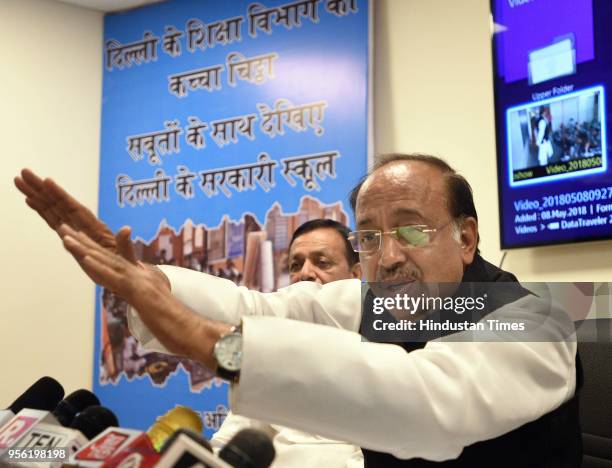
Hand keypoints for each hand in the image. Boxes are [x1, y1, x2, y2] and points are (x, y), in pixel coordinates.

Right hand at [14, 169, 135, 262]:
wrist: (121, 273)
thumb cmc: (124, 264)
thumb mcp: (126, 254)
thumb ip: (124, 243)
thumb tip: (126, 229)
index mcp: (94, 227)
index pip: (74, 207)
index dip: (60, 195)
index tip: (47, 181)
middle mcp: (82, 225)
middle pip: (59, 204)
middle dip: (41, 189)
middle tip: (24, 173)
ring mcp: (74, 229)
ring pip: (52, 209)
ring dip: (36, 195)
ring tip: (20, 181)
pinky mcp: (69, 237)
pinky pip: (53, 221)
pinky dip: (41, 210)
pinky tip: (30, 200)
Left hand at [59, 224, 227, 367]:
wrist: (197, 332)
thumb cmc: (182, 327)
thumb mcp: (162, 313)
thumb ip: (152, 306)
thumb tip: (146, 306)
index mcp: (145, 280)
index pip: (117, 264)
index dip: (98, 252)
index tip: (80, 242)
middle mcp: (143, 277)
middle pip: (109, 258)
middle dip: (84, 244)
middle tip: (63, 229)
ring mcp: (142, 284)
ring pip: (109, 263)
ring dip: (86, 250)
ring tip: (65, 238)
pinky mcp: (141, 294)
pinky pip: (117, 279)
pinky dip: (101, 268)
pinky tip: (86, 259)